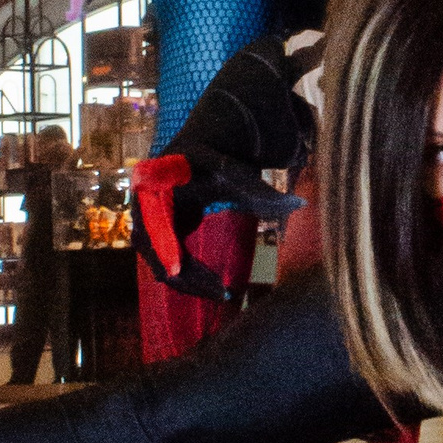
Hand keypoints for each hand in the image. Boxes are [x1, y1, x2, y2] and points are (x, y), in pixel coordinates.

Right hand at [131, 148, 300, 299]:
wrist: (202, 149)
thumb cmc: (217, 160)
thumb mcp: (237, 174)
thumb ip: (263, 192)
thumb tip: (300, 203)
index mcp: (153, 193)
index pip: (157, 235)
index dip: (170, 257)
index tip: (187, 275)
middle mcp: (143, 213)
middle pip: (159, 259)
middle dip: (190, 280)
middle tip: (224, 293)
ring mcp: (147, 228)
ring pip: (164, 268)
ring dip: (191, 282)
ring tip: (224, 292)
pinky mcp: (158, 237)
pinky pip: (169, 265)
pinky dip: (191, 276)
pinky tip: (216, 284)